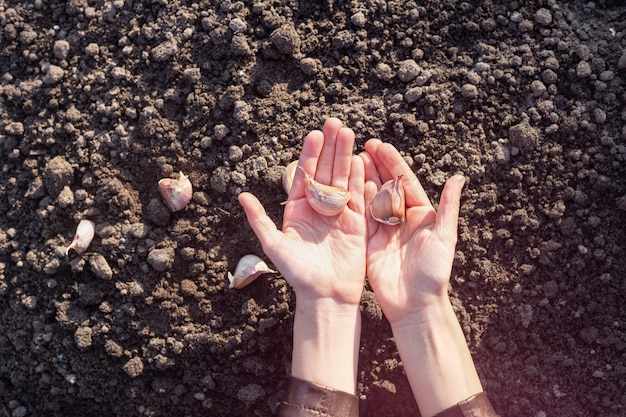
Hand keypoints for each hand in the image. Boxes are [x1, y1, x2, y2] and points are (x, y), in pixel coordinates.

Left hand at [238, 117, 365, 307]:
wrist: (325, 295)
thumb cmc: (297, 274)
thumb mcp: (275, 246)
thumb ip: (260, 220)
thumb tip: (241, 197)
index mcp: (297, 209)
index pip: (304, 175)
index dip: (310, 155)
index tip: (315, 135)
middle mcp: (318, 207)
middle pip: (325, 171)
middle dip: (330, 147)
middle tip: (335, 123)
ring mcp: (339, 213)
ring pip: (343, 179)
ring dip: (345, 156)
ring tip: (349, 133)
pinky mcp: (357, 222)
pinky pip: (359, 196)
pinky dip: (360, 178)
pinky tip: (362, 159)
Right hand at [361, 140, 482, 415]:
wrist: (415, 304)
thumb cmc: (434, 272)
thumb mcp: (444, 237)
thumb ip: (448, 208)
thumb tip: (458, 177)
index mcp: (420, 214)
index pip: (403, 181)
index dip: (392, 162)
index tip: (379, 145)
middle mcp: (400, 218)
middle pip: (385, 185)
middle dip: (374, 165)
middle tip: (360, 146)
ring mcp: (383, 230)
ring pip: (370, 198)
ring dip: (362, 179)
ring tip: (349, 159)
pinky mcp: (369, 243)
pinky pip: (360, 218)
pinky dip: (353, 201)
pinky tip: (344, 186)